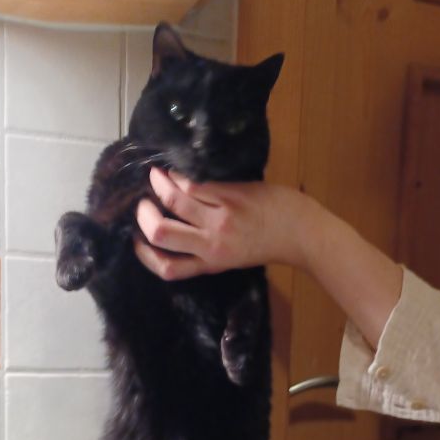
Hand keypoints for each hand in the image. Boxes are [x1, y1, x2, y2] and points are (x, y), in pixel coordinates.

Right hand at [134, 167, 311, 280]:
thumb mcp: (233, 259)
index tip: (137, 240)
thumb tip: (177, 232)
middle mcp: (212, 244)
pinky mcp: (231, 196)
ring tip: (154, 177)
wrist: (301, 233)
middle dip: (144, 216)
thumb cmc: (268, 245)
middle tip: (142, 204)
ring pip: (175, 200)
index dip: (145, 254)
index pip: (168, 268)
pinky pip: (195, 183)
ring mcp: (221, 218)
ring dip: (158, 186)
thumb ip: (206, 250)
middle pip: (162, 233)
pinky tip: (175, 171)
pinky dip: (179, 176)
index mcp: (211, 263)